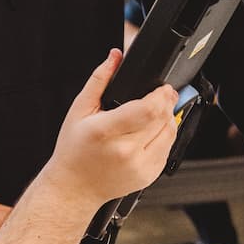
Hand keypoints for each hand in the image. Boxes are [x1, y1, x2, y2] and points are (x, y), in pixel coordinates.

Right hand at [45, 49, 177, 207]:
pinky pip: (167, 150)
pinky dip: (165, 136)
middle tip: (163, 94)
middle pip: (162, 119)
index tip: (162, 87)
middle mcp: (125, 151)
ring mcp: (139, 166)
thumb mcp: (79, 110)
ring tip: (158, 111)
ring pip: (170, 134)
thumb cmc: (74, 150)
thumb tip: (115, 56)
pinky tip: (152, 131)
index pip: (148, 110)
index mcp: (106, 132)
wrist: (75, 187)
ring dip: (169, 118)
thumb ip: (99, 80)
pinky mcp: (149, 176)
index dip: (161, 95)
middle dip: (167, 102)